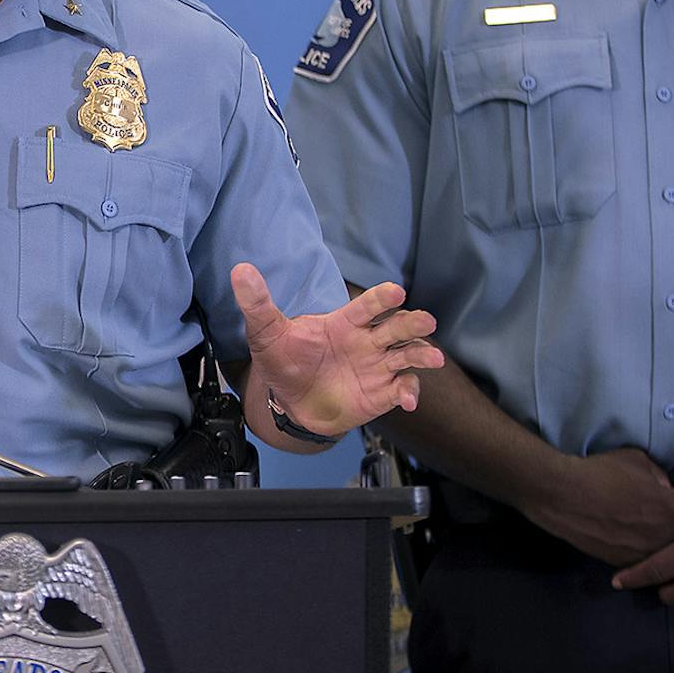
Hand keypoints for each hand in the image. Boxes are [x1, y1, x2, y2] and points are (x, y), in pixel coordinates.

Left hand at [236, 265, 439, 437]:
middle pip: (397, 327)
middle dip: (412, 322)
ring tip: (433, 357)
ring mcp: (376, 367)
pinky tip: (408, 400)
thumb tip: (239, 271)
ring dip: (422, 354)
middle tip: (425, 320)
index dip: (381, 297)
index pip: (368, 305)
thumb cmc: (283, 361)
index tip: (395, 290)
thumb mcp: (266, 332)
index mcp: (344, 322)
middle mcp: (366, 342)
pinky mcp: (381, 393)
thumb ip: (258, 303)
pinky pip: (402, 388)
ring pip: (408, 355)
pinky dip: (409, 392)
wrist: (288, 401)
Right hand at [519, 447, 673, 566]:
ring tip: (657, 531)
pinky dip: (646, 552)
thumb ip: (659, 475)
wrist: (561, 495)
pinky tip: (636, 540)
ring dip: (670, 543)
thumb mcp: (636, 460)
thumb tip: (666, 487)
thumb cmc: (600, 471)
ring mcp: (646, 552)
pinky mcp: (626, 562)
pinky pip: (647, 560)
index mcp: (672, 507)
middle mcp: (665, 534)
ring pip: (671, 553)